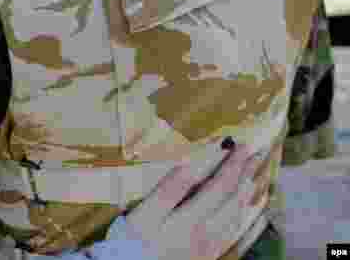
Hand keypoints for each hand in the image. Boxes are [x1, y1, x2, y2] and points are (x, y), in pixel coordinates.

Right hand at [126, 143, 265, 259]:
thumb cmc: (133, 246)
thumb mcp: (143, 215)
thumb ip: (169, 189)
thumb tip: (191, 162)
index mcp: (192, 218)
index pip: (219, 184)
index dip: (230, 162)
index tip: (239, 143)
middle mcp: (208, 231)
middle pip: (234, 197)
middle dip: (245, 172)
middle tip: (255, 151)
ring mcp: (211, 245)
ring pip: (240, 215)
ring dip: (250, 191)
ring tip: (258, 174)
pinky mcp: (210, 255)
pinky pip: (239, 235)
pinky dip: (252, 220)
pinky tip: (258, 213)